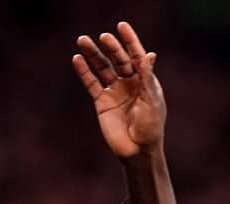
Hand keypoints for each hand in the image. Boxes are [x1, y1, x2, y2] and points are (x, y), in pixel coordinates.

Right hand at [73, 22, 164, 159]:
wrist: (137, 152)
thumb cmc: (150, 128)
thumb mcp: (152, 102)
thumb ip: (147, 79)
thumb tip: (148, 55)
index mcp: (144, 80)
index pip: (136, 56)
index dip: (130, 41)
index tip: (122, 26)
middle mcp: (129, 82)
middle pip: (118, 59)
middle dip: (112, 47)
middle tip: (104, 37)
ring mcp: (114, 91)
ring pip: (102, 67)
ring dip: (93, 54)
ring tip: (82, 40)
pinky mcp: (102, 102)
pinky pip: (91, 83)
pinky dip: (84, 72)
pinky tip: (77, 59)